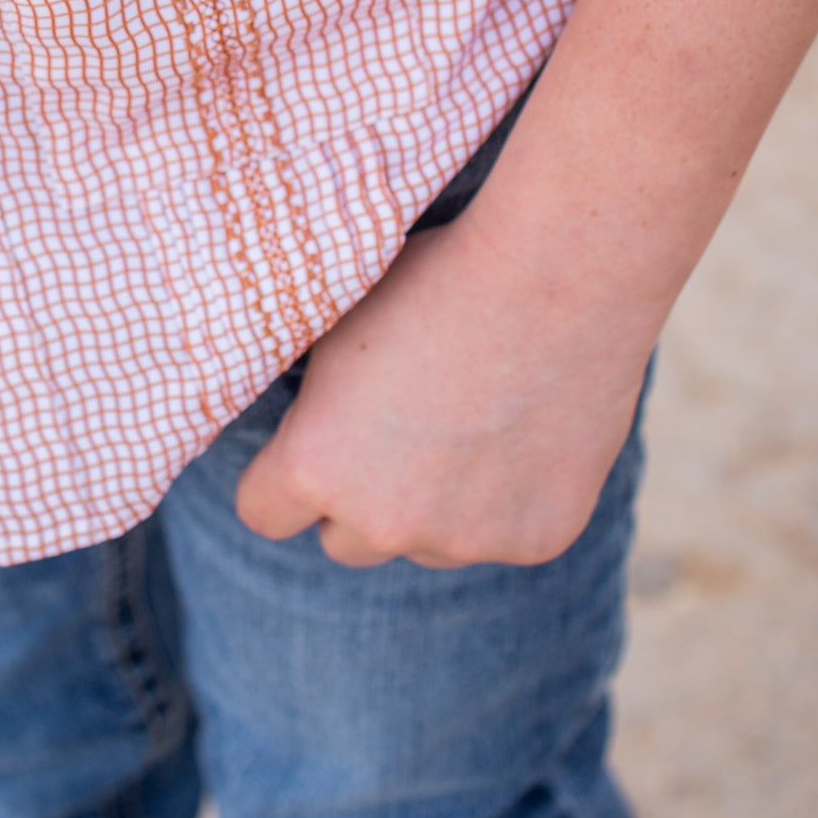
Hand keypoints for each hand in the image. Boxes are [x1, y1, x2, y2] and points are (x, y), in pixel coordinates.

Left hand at [233, 210, 648, 567]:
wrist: (556, 274)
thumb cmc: (435, 277)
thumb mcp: (336, 328)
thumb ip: (311, 405)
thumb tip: (297, 428)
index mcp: (315, 466)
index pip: (262, 512)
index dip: (279, 479)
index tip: (303, 452)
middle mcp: (383, 522)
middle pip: (345, 541)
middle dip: (359, 501)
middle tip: (398, 431)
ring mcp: (465, 541)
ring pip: (428, 543)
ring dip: (436, 505)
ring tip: (474, 418)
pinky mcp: (537, 541)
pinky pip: (503, 535)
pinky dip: (510, 499)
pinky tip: (528, 429)